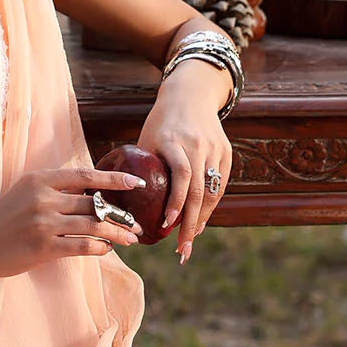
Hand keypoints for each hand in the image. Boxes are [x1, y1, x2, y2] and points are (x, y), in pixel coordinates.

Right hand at [0, 165, 144, 281]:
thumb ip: (53, 191)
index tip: (136, 182)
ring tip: (131, 239)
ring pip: (93, 225)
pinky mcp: (42, 247)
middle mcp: (43, 197)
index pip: (86, 175)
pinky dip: (99, 249)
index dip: (114, 178)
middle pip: (94, 203)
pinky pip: (82, 246)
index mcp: (40, 179)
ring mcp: (43, 222)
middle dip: (121, 215)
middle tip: (137, 224)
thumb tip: (89, 195)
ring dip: (117, 233)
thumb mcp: (24, 194)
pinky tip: (105, 250)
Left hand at [137, 61, 233, 262]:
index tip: (167, 223)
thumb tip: (120, 203)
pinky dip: (209, 206)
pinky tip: (199, 221)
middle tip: (181, 251)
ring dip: (201, 220)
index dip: (176, 201)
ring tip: (189, 241)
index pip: (181, 175)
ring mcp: (215, 149)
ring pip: (212, 192)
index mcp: (174, 140)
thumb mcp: (146, 139)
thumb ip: (140, 168)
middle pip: (199, 191)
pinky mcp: (226, 152)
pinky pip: (219, 186)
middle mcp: (198, 145)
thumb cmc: (160, 123)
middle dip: (190, 224)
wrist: (191, 95)